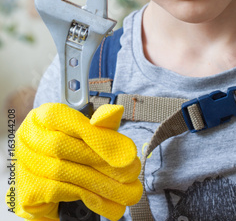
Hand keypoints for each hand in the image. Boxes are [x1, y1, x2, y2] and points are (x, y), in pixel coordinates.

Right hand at [6, 103, 141, 220]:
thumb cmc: (74, 151)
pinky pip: (60, 191)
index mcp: (43, 115)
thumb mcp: (91, 134)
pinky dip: (88, 196)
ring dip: (100, 182)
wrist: (52, 184)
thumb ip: (102, 124)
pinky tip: (107, 202)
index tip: (126, 150)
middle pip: (63, 147)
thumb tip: (116, 111)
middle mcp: (28, 136)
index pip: (66, 119)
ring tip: (127, 192)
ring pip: (64, 171)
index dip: (96, 134)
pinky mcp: (27, 190)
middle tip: (132, 173)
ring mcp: (24, 164)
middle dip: (101, 160)